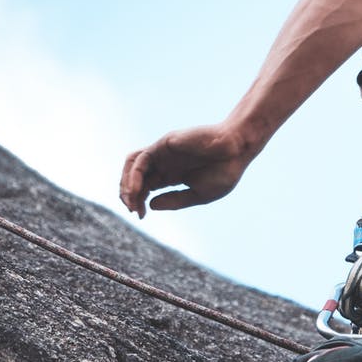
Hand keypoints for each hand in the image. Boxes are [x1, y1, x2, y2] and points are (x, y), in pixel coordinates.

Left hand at [119, 124, 253, 217]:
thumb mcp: (199, 194)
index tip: (141, 216)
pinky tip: (135, 189)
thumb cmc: (224, 171)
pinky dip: (133, 175)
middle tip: (133, 210)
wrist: (236, 149)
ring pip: (132, 166)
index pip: (145, 189)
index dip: (138, 202)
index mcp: (172, 177)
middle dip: (129, 195)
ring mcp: (162, 154)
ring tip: (130, 200)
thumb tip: (149, 205)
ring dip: (125, 183)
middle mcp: (164, 164)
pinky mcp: (162, 144)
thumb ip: (175, 201)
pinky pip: (140, 159)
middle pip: (135, 178)